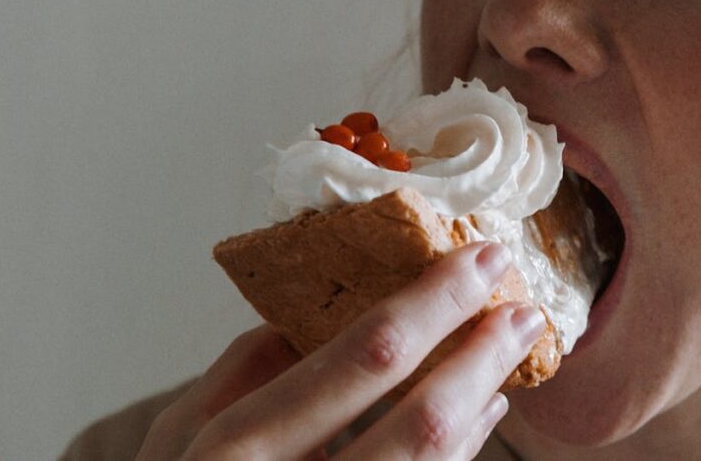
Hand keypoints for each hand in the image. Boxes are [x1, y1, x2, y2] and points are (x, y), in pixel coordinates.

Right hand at [136, 242, 545, 459]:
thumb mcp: (178, 438)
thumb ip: (241, 371)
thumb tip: (312, 312)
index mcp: (240, 449)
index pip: (363, 358)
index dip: (435, 303)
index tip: (480, 259)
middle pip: (422, 422)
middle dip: (483, 355)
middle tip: (523, 309)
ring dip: (484, 400)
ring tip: (510, 348)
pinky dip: (465, 447)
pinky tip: (480, 409)